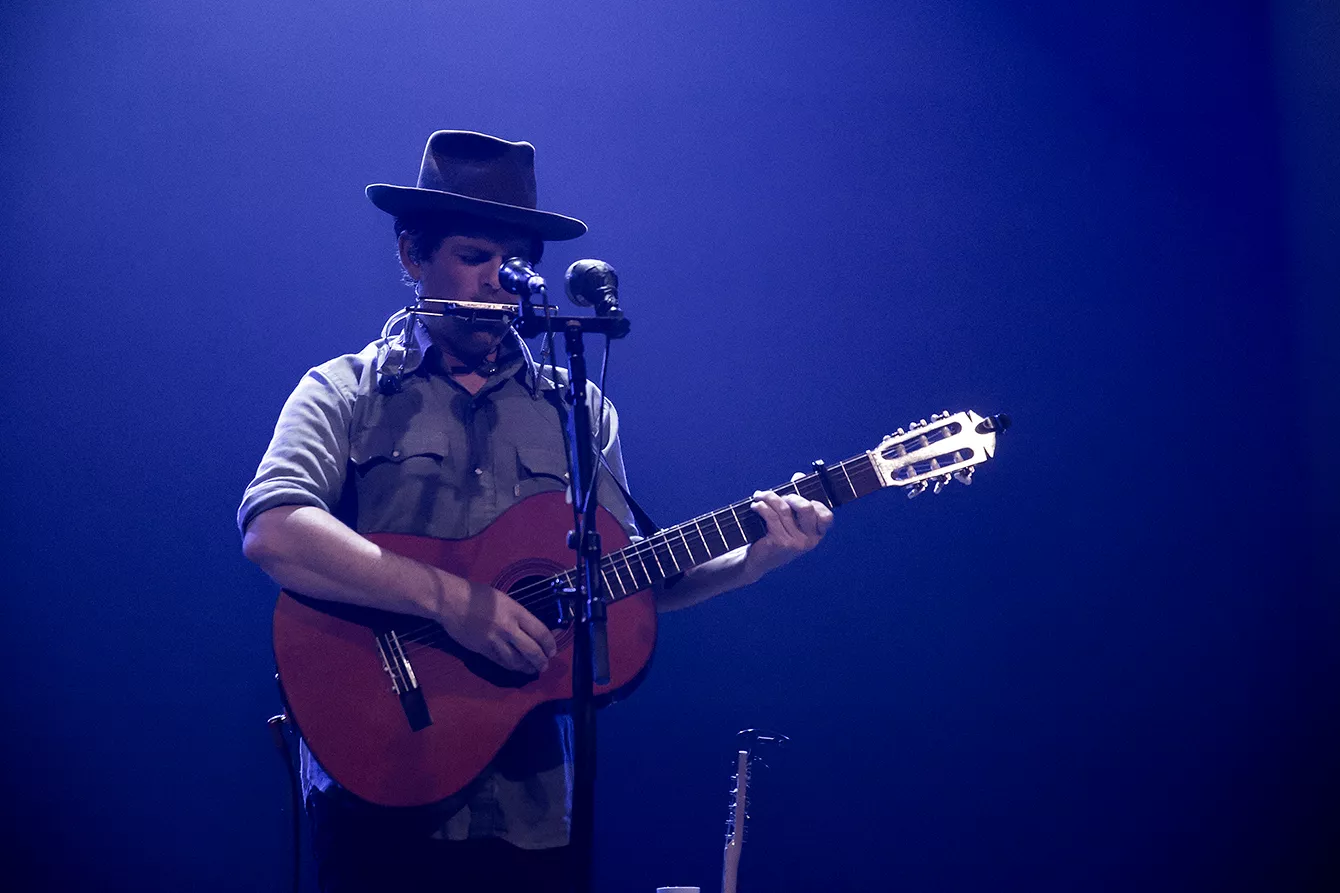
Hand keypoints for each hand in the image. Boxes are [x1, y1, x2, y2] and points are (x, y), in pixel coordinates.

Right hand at [437, 577, 557, 673]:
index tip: (553, 649)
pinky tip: (516, 667)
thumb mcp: (504, 599)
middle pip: (532, 650)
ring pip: (517, 661)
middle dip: (542, 660)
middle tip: (545, 664)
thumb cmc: (477, 595)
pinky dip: (511, 666)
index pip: (540, 632)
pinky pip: (501, 662)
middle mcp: (508, 628)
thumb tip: (532, 628)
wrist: (451, 601)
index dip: (550, 644)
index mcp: (515, 611)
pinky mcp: (482, 650)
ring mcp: (494, 640)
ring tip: (533, 669)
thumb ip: (518, 614)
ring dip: (528, 667)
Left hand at [741, 480, 833, 581]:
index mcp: (816, 534)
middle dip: (790, 496)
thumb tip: (799, 476)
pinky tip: (755, 506)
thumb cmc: (775, 535)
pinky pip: (771, 516)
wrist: (758, 560)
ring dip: (769, 498)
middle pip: (806, 508)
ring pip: (784, 509)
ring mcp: (796, 543)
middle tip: (778, 496)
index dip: (814, 503)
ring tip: (760, 496)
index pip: (826, 516)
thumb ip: (797, 498)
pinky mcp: (780, 543)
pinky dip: (761, 507)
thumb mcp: (789, 518)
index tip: (798, 499)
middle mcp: (810, 540)